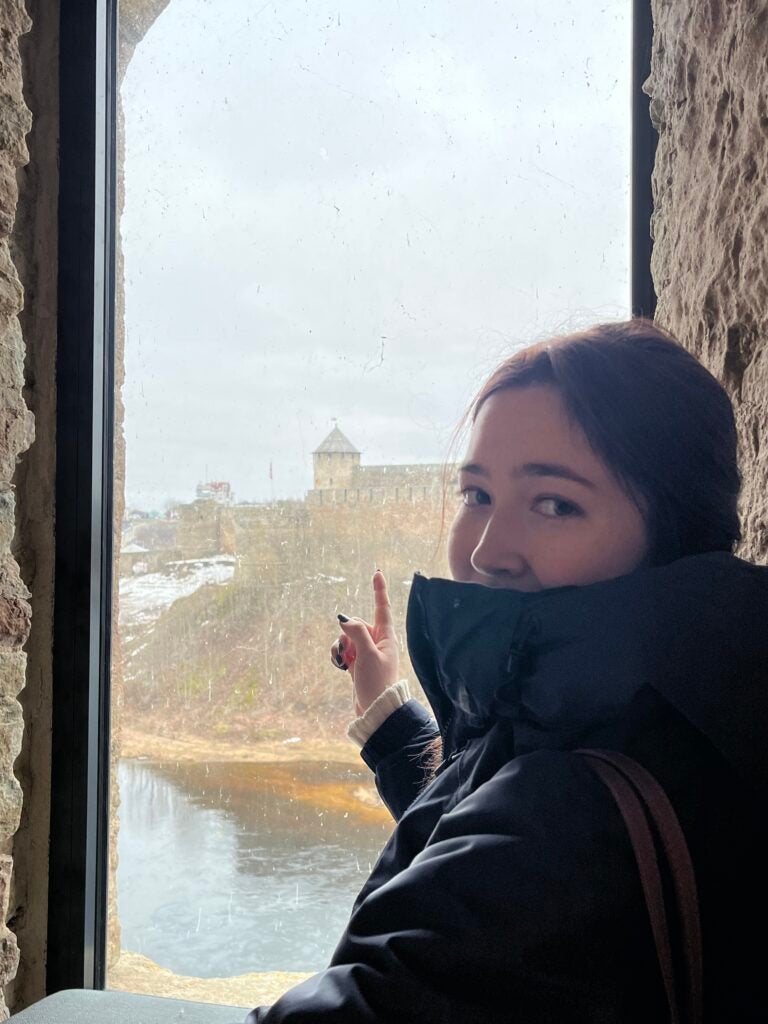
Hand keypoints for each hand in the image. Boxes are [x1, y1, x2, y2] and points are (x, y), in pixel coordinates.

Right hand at [330, 570, 398, 716]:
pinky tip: (340, 666)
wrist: (376, 710)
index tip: (377, 572)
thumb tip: (344, 618)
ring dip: (342, 646)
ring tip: (345, 662)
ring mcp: (367, 652)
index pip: (382, 608)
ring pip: (347, 636)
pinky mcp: (358, 663)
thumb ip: (356, 633)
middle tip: (351, 652)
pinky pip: (344, 650)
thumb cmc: (378, 683)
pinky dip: (339, 655)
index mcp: (387, 637)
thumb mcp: (367, 655)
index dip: (379, 590)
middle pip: (357, 623)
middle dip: (348, 633)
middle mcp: (378, 642)